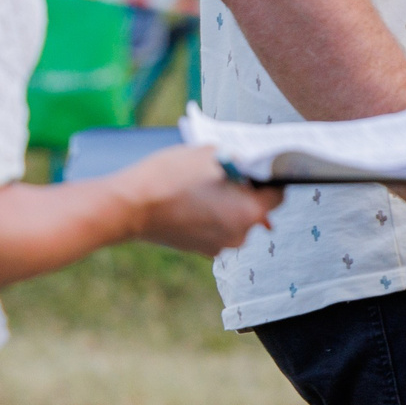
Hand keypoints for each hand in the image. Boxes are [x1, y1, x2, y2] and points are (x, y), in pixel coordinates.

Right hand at [114, 145, 282, 254]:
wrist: (128, 206)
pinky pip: (217, 228)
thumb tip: (251, 163)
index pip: (277, 193)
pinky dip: (211, 215)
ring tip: (205, 185)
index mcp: (250, 212)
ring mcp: (220, 246)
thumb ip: (239, 159)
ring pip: (236, 219)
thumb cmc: (171, 176)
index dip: (269, 177)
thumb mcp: (211, 154)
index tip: (257, 167)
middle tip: (228, 172)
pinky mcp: (200, 250)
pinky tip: (192, 200)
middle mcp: (240, 235)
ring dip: (228, 203)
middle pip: (257, 209)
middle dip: (247, 191)